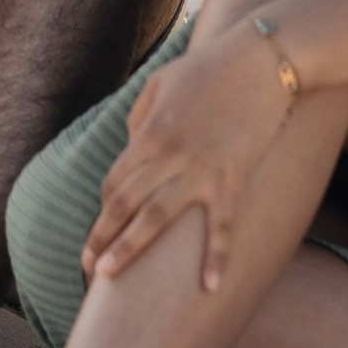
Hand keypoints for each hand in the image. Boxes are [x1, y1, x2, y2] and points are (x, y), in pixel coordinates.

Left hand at [81, 23, 295, 293]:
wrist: (262, 61)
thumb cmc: (210, 66)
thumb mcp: (161, 81)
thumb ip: (140, 117)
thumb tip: (131, 147)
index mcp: (149, 133)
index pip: (115, 181)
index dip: (104, 210)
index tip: (100, 233)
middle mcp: (168, 155)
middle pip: (124, 203)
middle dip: (102, 237)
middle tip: (86, 267)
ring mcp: (200, 170)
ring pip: (156, 218)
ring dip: (130, 249)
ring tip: (109, 278)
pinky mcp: (233, 178)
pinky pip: (220, 227)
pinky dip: (216, 258)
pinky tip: (209, 287)